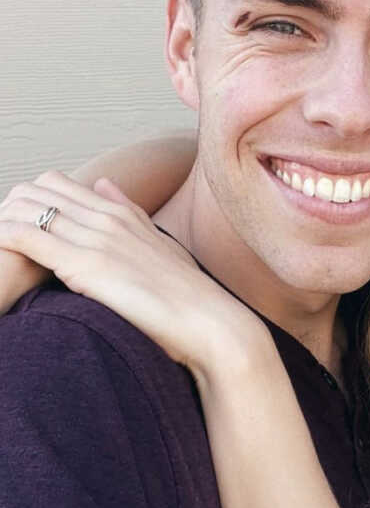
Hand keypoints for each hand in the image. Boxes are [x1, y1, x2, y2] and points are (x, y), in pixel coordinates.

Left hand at [0, 171, 257, 369]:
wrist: (211, 323)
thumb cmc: (188, 297)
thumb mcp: (159, 245)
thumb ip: (130, 212)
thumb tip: (104, 184)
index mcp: (122, 212)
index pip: (57, 184)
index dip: (30, 201)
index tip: (20, 230)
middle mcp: (107, 217)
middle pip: (36, 190)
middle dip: (10, 210)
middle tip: (5, 242)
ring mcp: (96, 238)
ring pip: (26, 208)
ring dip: (3, 223)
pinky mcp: (86, 265)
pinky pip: (26, 238)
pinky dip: (3, 238)